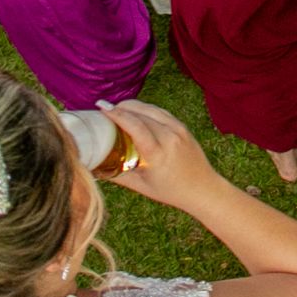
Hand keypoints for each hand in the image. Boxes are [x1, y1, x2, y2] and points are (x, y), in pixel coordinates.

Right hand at [95, 98, 221, 199]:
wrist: (203, 189)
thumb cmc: (170, 191)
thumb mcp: (141, 186)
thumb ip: (116, 175)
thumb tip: (93, 167)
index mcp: (158, 153)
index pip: (135, 126)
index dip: (117, 114)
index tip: (101, 108)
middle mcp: (170, 138)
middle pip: (141, 113)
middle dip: (121, 107)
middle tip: (104, 108)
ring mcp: (178, 130)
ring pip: (152, 109)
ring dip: (133, 105)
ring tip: (117, 107)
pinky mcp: (183, 128)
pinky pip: (161, 112)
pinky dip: (146, 109)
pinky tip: (136, 111)